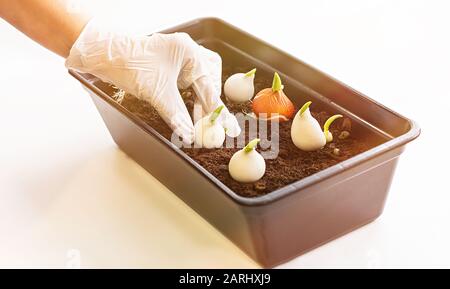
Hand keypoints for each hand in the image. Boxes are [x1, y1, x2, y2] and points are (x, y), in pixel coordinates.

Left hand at [66, 20, 240, 143]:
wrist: (104, 56)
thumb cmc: (129, 65)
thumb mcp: (157, 93)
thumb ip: (177, 115)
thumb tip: (189, 134)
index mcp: (189, 52)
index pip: (208, 86)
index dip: (217, 110)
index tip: (228, 128)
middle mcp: (187, 52)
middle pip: (209, 82)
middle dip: (210, 105)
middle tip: (213, 127)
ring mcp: (180, 58)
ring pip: (201, 82)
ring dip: (202, 102)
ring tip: (203, 123)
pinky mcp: (172, 65)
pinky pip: (190, 83)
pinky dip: (192, 98)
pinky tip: (193, 112)